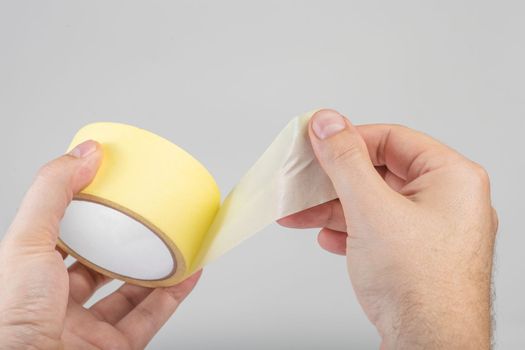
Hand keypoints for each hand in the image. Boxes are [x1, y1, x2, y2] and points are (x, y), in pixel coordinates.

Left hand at [0, 140, 200, 349]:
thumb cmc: (11, 323)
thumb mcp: (26, 242)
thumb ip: (54, 193)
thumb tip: (85, 152)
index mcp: (31, 278)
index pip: (63, 240)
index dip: (86, 216)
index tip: (111, 194)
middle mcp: (58, 305)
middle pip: (100, 267)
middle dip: (124, 243)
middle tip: (146, 219)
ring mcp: (88, 329)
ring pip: (130, 293)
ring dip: (155, 268)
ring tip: (175, 242)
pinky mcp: (116, 348)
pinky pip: (152, 317)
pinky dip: (175, 295)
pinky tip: (188, 273)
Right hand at [279, 109, 496, 348]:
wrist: (428, 345)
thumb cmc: (419, 285)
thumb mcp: (370, 209)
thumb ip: (345, 161)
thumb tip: (327, 122)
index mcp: (452, 177)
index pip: (392, 139)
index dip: (350, 139)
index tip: (318, 142)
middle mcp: (449, 200)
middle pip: (380, 172)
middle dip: (335, 182)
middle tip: (305, 180)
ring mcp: (434, 229)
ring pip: (376, 203)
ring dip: (335, 208)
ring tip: (302, 214)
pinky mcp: (419, 253)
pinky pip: (380, 228)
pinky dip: (352, 230)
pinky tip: (329, 239)